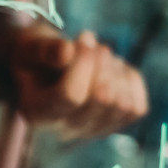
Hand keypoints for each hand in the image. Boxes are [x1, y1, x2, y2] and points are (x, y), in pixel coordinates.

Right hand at [10, 26, 148, 139]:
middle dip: (102, 62)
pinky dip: (130, 81)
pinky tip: (114, 67)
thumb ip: (44, 49)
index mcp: (37, 111)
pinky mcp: (113, 126)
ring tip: (99, 53)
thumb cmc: (34, 54)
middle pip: (101, 100)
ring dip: (115, 70)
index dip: (84, 63)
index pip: (71, 95)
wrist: (43, 67)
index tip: (85, 36)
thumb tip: (67, 53)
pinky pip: (136, 108)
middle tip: (90, 39)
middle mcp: (64, 129)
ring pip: (122, 105)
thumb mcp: (30, 45)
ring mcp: (91, 131)